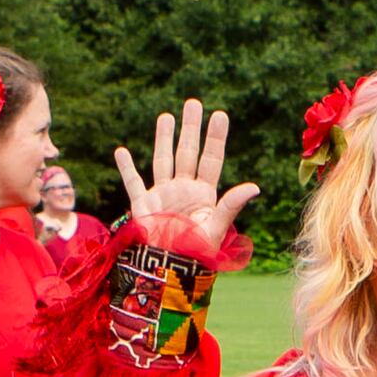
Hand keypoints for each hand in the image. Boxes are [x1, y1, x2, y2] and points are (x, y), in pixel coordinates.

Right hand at [112, 101, 259, 258]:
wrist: (170, 272)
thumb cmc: (197, 255)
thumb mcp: (216, 228)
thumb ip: (231, 206)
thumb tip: (255, 186)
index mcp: (204, 195)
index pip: (211, 159)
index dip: (216, 137)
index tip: (219, 114)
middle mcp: (184, 190)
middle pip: (188, 152)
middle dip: (190, 128)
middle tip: (193, 103)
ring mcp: (163, 195)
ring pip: (163, 160)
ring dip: (163, 138)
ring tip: (166, 116)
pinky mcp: (142, 205)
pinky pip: (133, 182)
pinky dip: (126, 167)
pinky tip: (121, 150)